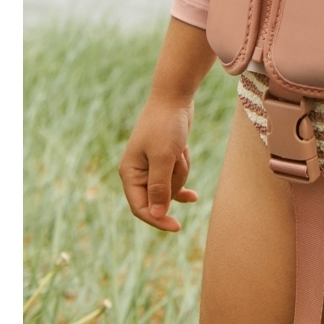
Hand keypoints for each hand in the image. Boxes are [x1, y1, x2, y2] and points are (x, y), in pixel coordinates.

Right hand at [118, 95, 198, 232]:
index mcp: (129, 173)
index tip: (177, 226)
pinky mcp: (165, 160)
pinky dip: (183, 183)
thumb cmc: (166, 125)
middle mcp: (138, 172)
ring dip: (182, 171)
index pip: (140, 207)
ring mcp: (152, 167)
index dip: (157, 219)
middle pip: (159, 197)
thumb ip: (159, 187)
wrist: (174, 97)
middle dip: (174, 182)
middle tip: (176, 156)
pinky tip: (193, 198)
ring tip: (180, 148)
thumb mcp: (164, 157)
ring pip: (171, 187)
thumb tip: (156, 213)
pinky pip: (175, 180)